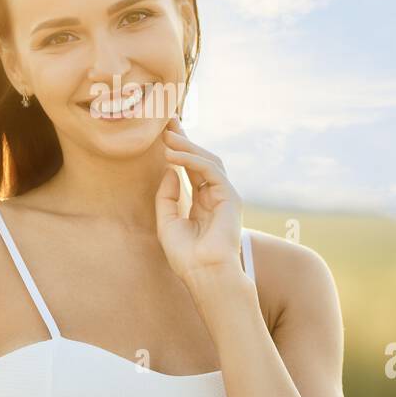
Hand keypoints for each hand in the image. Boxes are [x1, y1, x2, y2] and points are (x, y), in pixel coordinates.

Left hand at [154, 116, 245, 300]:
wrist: (204, 275)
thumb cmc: (186, 256)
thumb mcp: (167, 222)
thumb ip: (167, 196)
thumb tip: (168, 169)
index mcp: (202, 202)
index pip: (190, 169)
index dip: (179, 149)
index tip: (165, 131)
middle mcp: (215, 196)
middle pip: (201, 159)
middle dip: (184, 139)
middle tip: (167, 121)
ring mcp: (225, 195)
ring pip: (208, 161)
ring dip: (186, 146)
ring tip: (165, 137)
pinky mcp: (230, 197)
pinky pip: (210, 170)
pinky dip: (191, 160)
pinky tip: (172, 155)